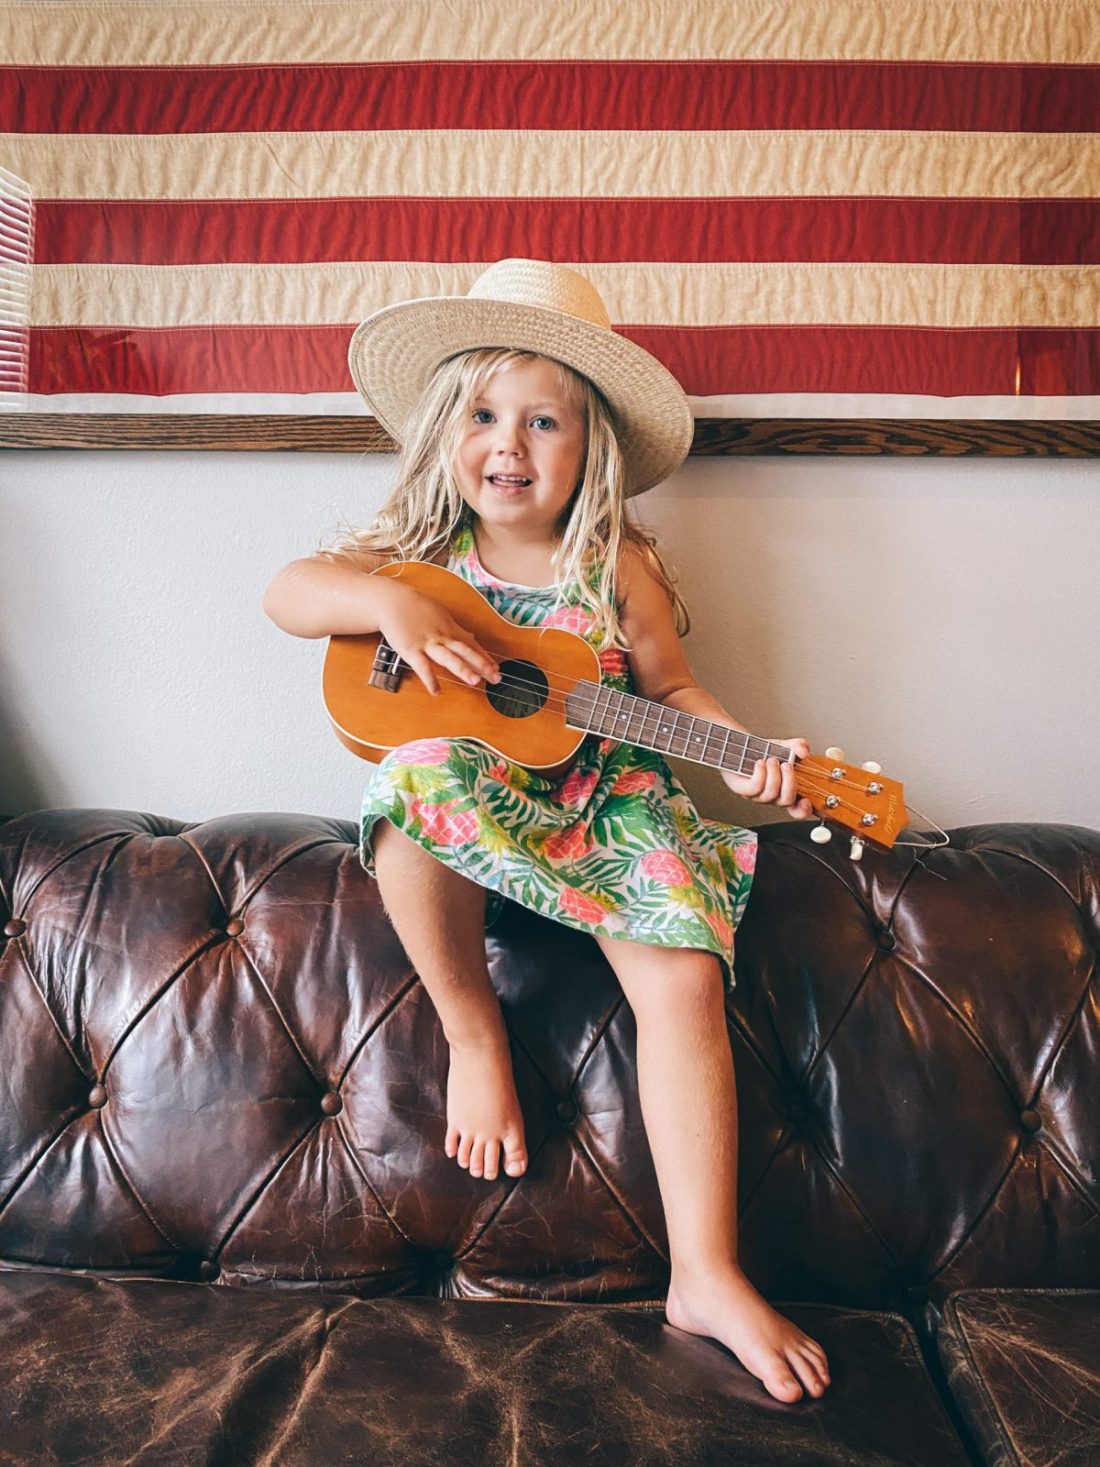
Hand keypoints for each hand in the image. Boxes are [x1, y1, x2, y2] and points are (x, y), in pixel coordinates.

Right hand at [377, 582, 501, 695]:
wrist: (392, 601)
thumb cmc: (415, 607)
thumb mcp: (440, 615)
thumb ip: (455, 629)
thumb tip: (470, 636)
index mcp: (449, 628)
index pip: (471, 645)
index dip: (485, 658)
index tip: (497, 669)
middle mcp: (442, 636)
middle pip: (465, 651)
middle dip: (481, 664)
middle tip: (495, 677)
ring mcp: (427, 643)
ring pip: (448, 657)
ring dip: (462, 668)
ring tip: (475, 681)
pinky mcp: (411, 650)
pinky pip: (422, 666)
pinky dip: (429, 679)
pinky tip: (436, 691)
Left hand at [720, 737, 813, 818]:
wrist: (740, 747)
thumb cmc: (762, 752)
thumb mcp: (785, 747)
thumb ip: (798, 746)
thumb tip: (803, 752)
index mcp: (784, 791)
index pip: (796, 810)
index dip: (803, 810)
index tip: (807, 800)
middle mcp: (772, 796)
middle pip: (787, 800)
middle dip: (789, 781)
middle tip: (786, 764)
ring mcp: (757, 795)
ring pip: (771, 794)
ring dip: (774, 775)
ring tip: (771, 760)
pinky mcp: (743, 790)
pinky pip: (755, 788)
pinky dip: (760, 774)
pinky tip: (760, 763)